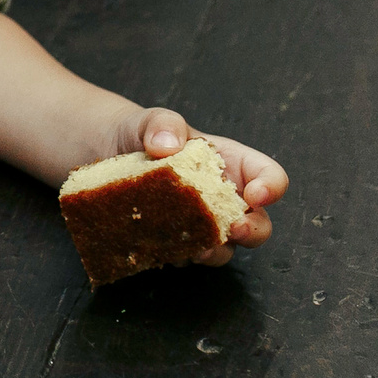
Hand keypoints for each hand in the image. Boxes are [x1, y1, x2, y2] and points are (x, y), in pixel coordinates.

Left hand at [118, 106, 288, 265]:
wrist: (106, 152)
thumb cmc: (140, 133)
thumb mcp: (151, 120)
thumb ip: (163, 124)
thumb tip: (167, 145)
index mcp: (230, 163)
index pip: (268, 175)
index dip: (271, 187)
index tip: (254, 194)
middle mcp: (222, 197)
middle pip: (258, 223)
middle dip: (253, 231)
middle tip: (234, 228)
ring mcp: (201, 224)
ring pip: (224, 248)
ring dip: (215, 252)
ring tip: (197, 250)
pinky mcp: (175, 242)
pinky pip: (186, 257)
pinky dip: (178, 257)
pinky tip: (162, 249)